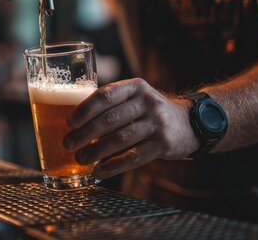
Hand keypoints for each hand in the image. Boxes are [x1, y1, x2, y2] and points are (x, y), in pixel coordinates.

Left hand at [63, 78, 199, 179]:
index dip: (85, 109)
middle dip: (85, 133)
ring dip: (96, 151)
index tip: (69, 122)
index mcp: (135, 87)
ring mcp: (157, 123)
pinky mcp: (164, 144)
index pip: (105, 95)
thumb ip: (111, 105)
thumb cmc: (150, 111)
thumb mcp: (134, 98)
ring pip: (120, 139)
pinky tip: (99, 171)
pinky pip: (134, 157)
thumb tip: (74, 124)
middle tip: (68, 144)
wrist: (190, 123)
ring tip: (80, 159)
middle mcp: (147, 102)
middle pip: (110, 119)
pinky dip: (114, 165)